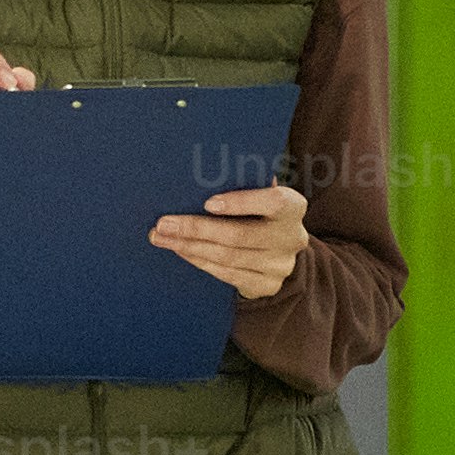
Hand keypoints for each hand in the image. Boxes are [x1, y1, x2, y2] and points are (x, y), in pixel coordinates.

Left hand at [154, 182, 309, 302]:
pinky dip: (199, 260)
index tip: (208, 203)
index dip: (241, 203)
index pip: (273, 202)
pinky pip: (226, 274)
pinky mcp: (267, 285)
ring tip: (161, 237)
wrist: (278, 249)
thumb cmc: (259, 209)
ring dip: (189, 247)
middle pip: (239, 235)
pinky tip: (180, 250)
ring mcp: (281, 265)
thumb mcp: (258, 191)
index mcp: (293, 207)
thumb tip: (202, 168)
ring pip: (228, 257)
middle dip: (196, 229)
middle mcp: (292, 237)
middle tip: (164, 224)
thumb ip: (243, 181)